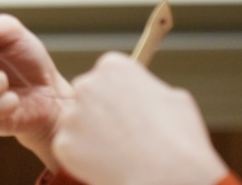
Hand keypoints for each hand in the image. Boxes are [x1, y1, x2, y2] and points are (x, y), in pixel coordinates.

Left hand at [52, 52, 227, 184]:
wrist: (166, 176)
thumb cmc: (178, 140)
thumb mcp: (175, 100)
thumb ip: (151, 90)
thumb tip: (146, 92)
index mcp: (114, 67)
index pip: (108, 75)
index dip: (119, 95)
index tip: (128, 110)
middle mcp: (86, 84)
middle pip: (87, 96)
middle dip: (100, 112)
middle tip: (121, 134)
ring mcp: (71, 113)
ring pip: (77, 123)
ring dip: (91, 135)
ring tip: (119, 152)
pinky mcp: (63, 141)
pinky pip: (71, 148)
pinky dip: (85, 158)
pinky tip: (108, 164)